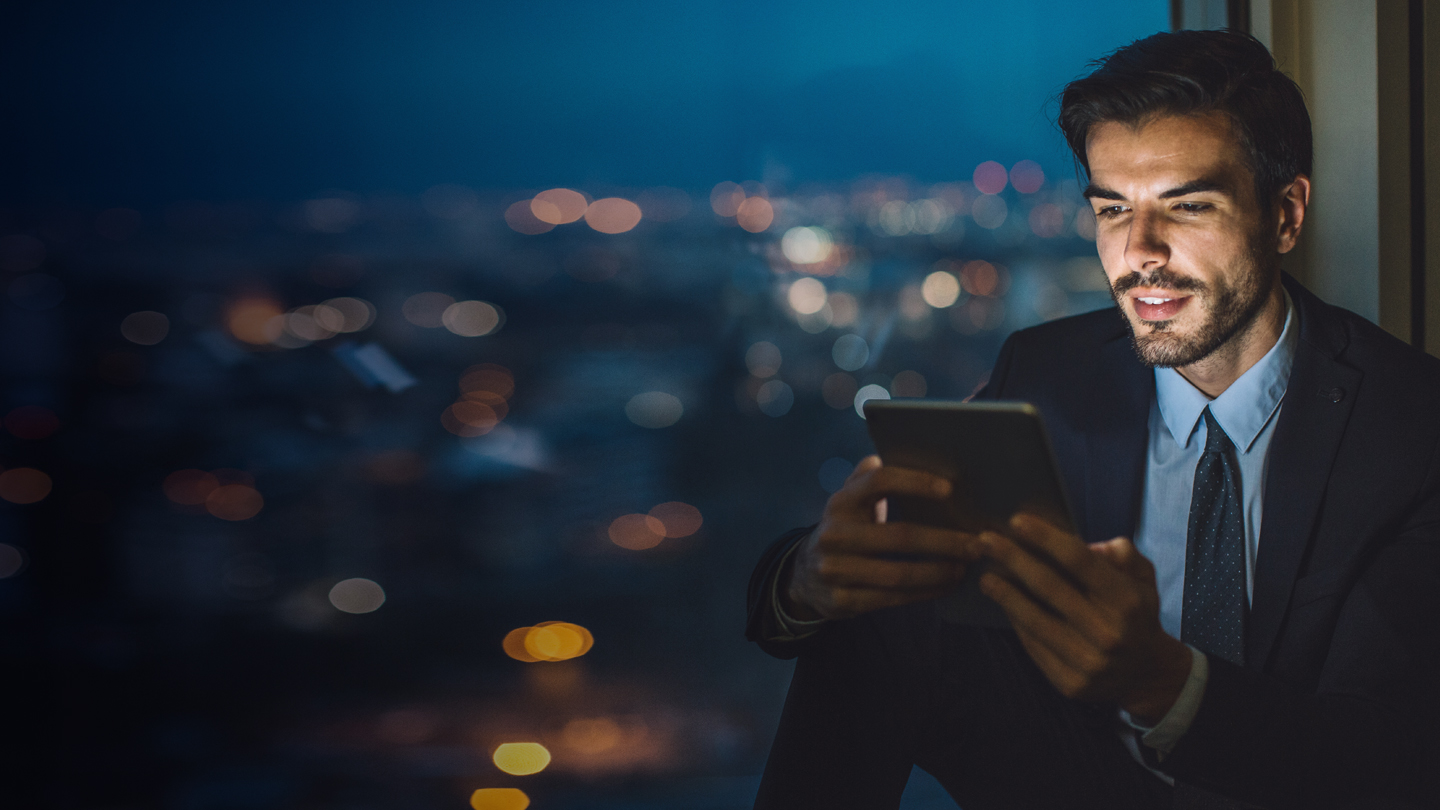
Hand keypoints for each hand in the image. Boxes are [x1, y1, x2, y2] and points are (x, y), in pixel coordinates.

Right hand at [781, 455, 981, 621]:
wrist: (804, 576)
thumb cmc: (846, 530)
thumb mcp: (849, 501)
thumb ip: (868, 478)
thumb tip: (890, 453)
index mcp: (841, 502)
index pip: (879, 482)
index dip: (915, 482)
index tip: (950, 489)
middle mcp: (834, 534)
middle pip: (899, 536)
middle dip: (944, 541)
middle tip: (978, 543)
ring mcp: (835, 570)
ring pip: (898, 574)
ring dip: (939, 572)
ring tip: (966, 567)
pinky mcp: (842, 601)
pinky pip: (892, 599)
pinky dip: (925, 593)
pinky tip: (946, 586)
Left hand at [977, 514, 1190, 724]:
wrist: (1145, 674)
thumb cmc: (1135, 615)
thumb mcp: (1143, 579)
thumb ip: (1123, 555)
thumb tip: (1090, 544)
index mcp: (1127, 601)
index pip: (1080, 561)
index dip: (1046, 539)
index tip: (1017, 521)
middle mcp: (1109, 632)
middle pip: (1050, 587)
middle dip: (1013, 559)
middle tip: (985, 540)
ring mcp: (1089, 662)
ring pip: (1035, 621)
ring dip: (1004, 594)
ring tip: (985, 576)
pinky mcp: (1070, 683)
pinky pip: (1034, 646)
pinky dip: (1016, 622)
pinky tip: (1004, 604)